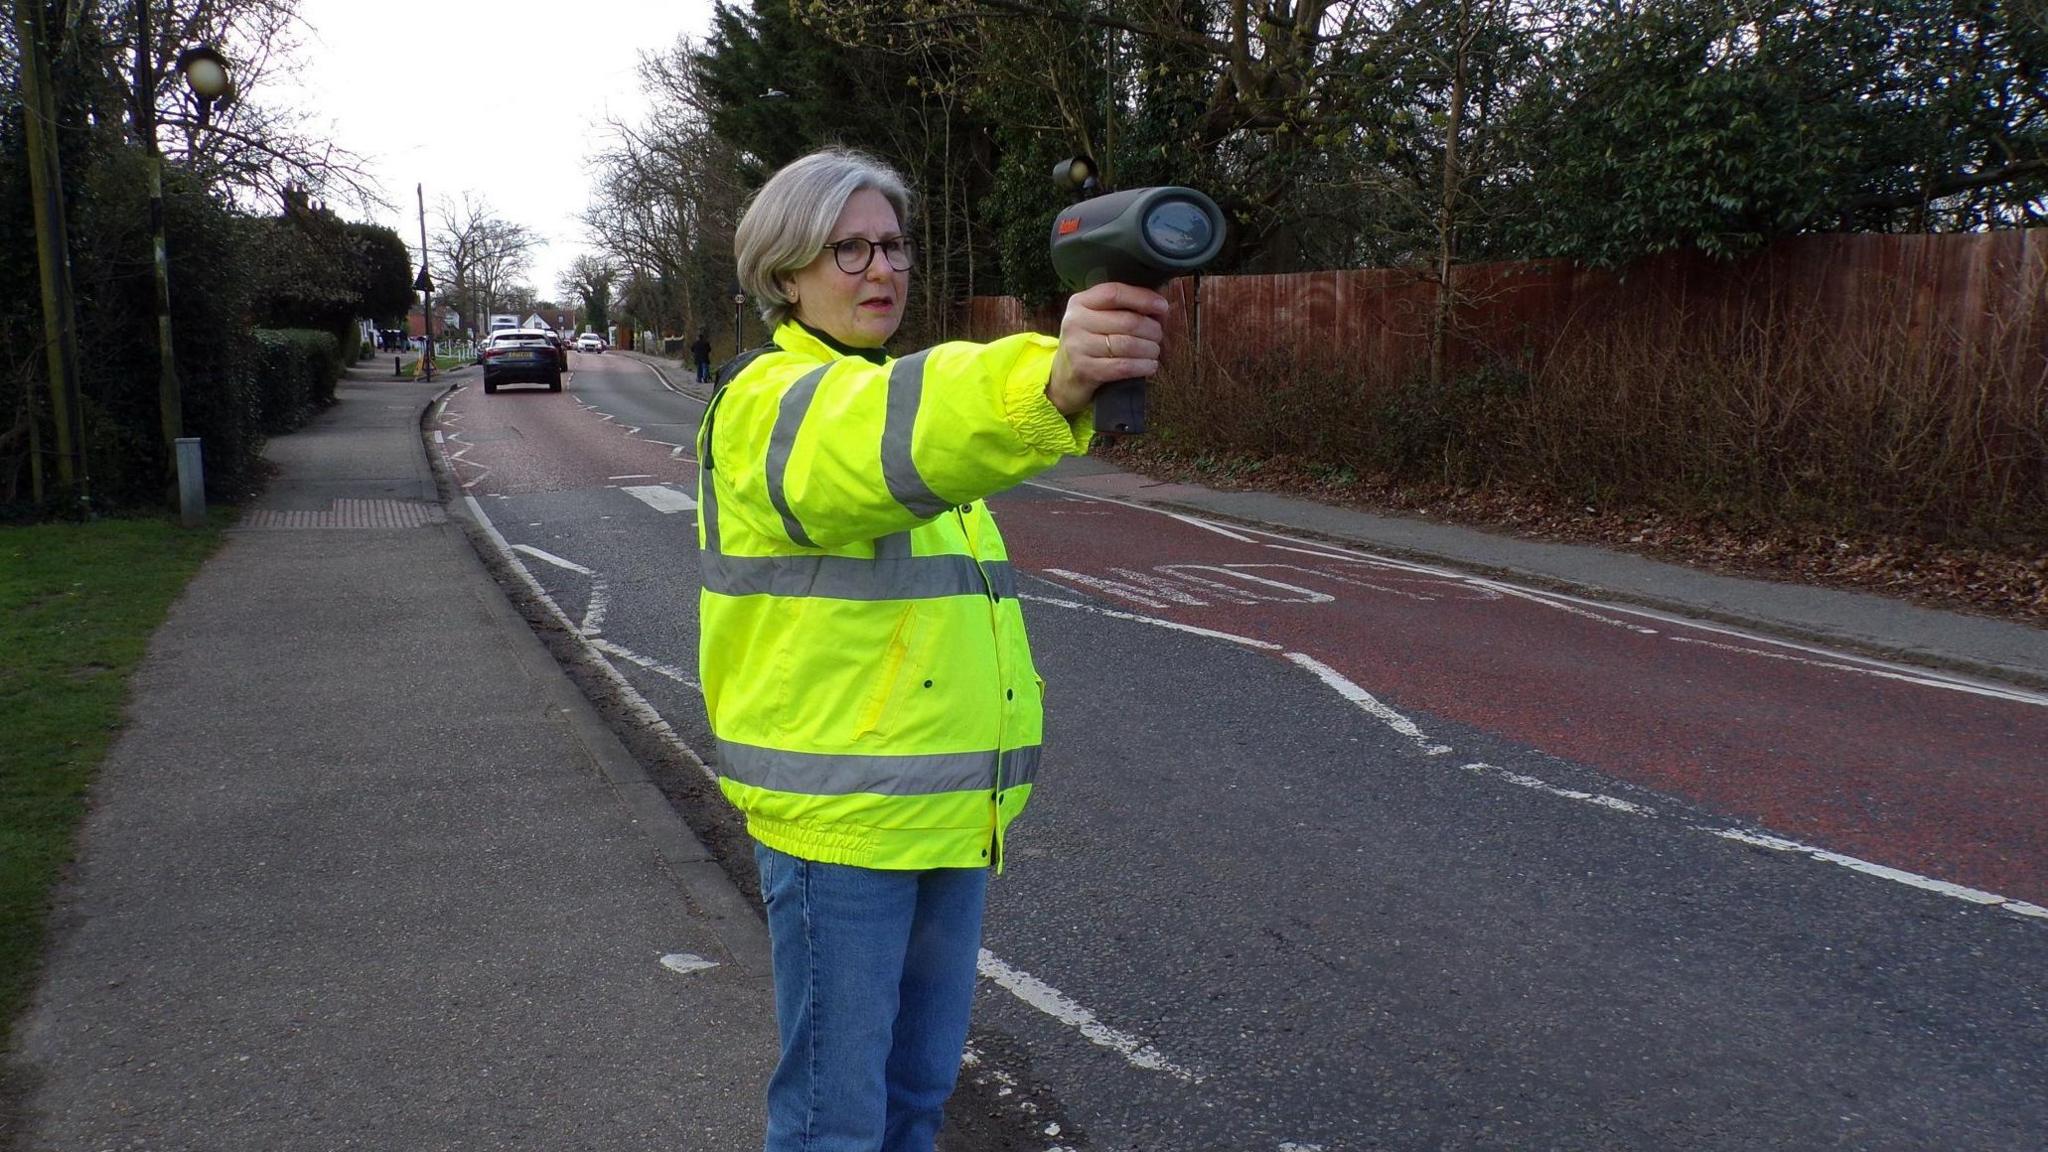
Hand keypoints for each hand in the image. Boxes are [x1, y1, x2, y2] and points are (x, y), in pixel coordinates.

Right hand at [1045, 283, 1170, 416]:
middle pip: (1127, 321)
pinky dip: (1142, 366)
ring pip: (1128, 344)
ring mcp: (1078, 346)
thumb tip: (1161, 307)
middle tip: (1159, 336)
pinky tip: (1150, 366)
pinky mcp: (1085, 370)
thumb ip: (1122, 309)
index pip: (1114, 293)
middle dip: (1151, 329)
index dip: (1142, 298)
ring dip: (1150, 349)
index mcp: (1080, 303)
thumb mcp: (1096, 320)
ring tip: (1155, 351)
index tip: (1162, 306)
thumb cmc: (1088, 345)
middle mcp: (1075, 322)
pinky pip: (1123, 366)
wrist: (1063, 380)